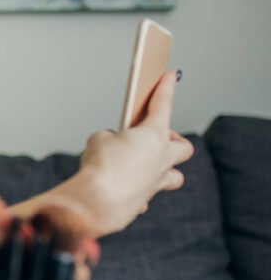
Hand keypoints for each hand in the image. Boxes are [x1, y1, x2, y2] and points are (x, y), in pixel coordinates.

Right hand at [74, 71, 193, 235]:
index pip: (163, 104)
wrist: (96, 203)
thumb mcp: (98, 140)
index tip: (172, 76)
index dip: (167, 87)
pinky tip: (124, 191)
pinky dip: (137, 192)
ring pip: (174, 177)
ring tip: (147, 168)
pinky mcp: (142, 203)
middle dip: (173, 141)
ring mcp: (155, 183)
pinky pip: (146, 197)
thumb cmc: (100, 167)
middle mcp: (161, 160)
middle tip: (156, 138)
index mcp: (153, 136)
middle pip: (183, 147)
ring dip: (165, 171)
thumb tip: (111, 147)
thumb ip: (108, 138)